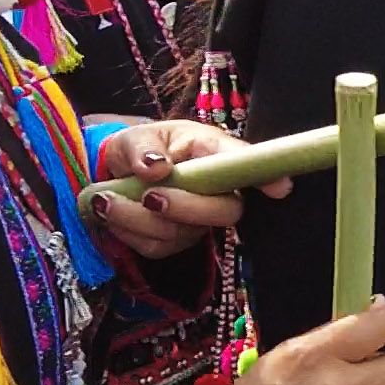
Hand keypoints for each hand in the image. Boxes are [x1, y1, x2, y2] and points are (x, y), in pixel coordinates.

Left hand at [90, 120, 275, 258]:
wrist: (116, 174)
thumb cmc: (140, 148)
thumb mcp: (135, 137)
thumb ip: (143, 147)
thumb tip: (157, 167)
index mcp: (212, 151)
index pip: (247, 164)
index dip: (266, 177)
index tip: (280, 189)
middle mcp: (215, 189)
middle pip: (225, 211)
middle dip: (186, 207)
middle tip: (150, 195)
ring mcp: (198, 220)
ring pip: (183, 232)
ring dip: (138, 219)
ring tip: (105, 199)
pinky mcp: (176, 242)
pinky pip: (157, 247)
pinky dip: (128, 232)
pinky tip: (111, 213)